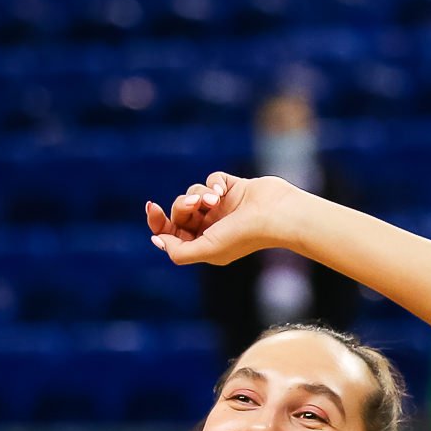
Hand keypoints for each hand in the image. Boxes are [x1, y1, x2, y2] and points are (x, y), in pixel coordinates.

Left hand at [145, 173, 301, 266]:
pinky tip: (223, 191)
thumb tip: (157, 241)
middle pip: (181, 212)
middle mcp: (213, 227)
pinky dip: (215, 183)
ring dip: (199, 193)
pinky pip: (213, 179)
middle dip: (183, 205)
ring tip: (215, 199)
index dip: (159, 222)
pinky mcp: (234, 189)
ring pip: (194, 193)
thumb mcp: (207, 249)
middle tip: (195, 204)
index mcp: (206, 245)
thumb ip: (179, 251)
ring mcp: (224, 208)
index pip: (172, 234)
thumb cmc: (244, 235)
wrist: (277, 215)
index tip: (153, 208)